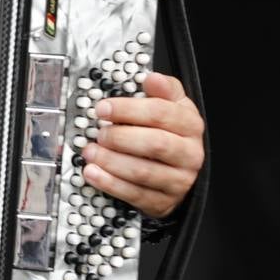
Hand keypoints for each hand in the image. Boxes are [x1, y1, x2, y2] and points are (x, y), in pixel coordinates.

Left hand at [80, 72, 204, 219]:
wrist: (178, 170)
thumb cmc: (169, 132)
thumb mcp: (171, 105)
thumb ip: (163, 89)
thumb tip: (151, 78)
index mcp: (190, 125)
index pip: (161, 113)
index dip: (128, 109)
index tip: (103, 108)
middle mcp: (189, 153)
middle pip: (155, 143)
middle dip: (120, 137)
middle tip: (98, 133)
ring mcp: (179, 180)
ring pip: (144, 172)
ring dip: (111, 161)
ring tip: (90, 152)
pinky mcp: (163, 201)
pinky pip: (135, 194)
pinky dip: (110, 183)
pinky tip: (92, 173)